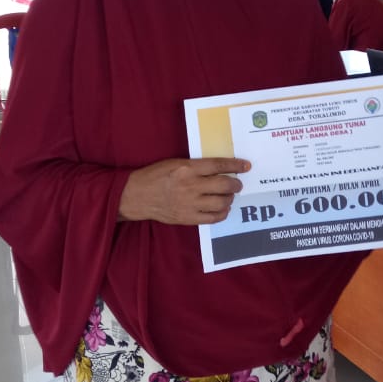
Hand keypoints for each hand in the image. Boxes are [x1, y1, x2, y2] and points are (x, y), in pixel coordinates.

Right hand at [118, 157, 250, 224]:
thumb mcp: (174, 163)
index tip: (246, 166)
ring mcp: (190, 204)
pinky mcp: (187, 218)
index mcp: (187, 168)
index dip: (235, 165)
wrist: (136, 195)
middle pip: (224, 185)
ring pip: (221, 203)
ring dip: (229, 199)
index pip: (218, 165)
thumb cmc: (155, 176)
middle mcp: (191, 185)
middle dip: (235, 185)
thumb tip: (218, 170)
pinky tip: (222, 209)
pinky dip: (221, 213)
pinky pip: (212, 218)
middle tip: (237, 185)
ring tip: (227, 197)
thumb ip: (195, 166)